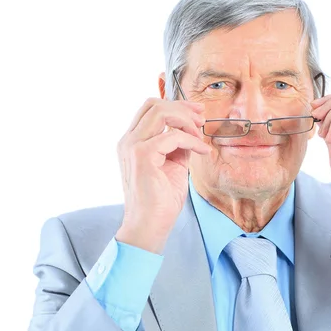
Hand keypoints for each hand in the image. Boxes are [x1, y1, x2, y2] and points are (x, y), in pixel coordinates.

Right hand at [116, 98, 209, 253]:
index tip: (197, 112)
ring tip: (200, 136)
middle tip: (201, 119)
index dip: (176, 105)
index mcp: (132, 142)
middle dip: (181, 107)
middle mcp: (128, 141)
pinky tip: (202, 151)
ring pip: (160, 112)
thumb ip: (178, 146)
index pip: (150, 110)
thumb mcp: (174, 166)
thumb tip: (192, 132)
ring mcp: (132, 146)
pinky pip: (172, 135)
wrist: (149, 225)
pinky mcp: (142, 155)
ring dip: (185, 120)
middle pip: (154, 105)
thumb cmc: (160, 201)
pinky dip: (191, 141)